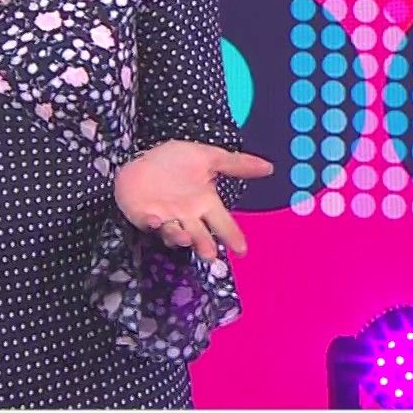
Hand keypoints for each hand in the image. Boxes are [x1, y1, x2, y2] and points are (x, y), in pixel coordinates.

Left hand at [114, 142, 272, 261]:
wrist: (143, 158)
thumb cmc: (176, 162)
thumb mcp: (208, 157)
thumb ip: (236, 164)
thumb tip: (269, 167)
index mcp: (206, 204)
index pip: (223, 223)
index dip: (232, 235)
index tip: (242, 249)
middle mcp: (188, 217)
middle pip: (200, 235)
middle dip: (205, 245)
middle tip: (211, 254)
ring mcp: (166, 219)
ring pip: (176, 234)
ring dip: (180, 237)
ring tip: (187, 238)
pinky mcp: (145, 217)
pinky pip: (149, 223)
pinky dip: (152, 223)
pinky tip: (154, 220)